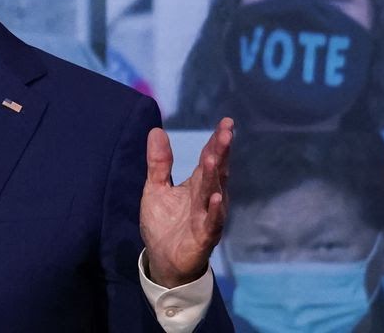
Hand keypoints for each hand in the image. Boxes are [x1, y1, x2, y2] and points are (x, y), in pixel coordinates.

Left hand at [140, 118, 234, 286]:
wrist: (164, 260)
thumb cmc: (164, 223)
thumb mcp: (156, 188)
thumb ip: (159, 162)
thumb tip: (156, 130)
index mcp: (197, 184)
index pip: (209, 158)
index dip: (216, 141)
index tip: (226, 122)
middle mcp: (207, 198)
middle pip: (215, 172)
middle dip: (221, 153)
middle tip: (226, 132)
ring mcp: (207, 217)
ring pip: (214, 193)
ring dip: (215, 177)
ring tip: (215, 158)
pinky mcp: (204, 236)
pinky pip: (212, 222)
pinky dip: (214, 210)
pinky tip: (216, 198)